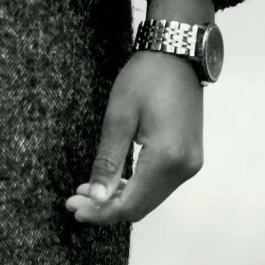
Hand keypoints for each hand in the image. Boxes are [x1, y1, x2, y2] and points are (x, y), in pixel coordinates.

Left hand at [64, 50, 203, 225]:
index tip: (74, 207)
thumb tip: (97, 198)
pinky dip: (137, 187)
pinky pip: (160, 185)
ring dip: (121, 198)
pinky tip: (114, 181)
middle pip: (142, 206)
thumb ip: (108, 161)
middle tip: (75, 200)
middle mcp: (184, 168)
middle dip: (107, 208)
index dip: (101, 212)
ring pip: (151, 198)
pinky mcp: (190, 157)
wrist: (178, 52)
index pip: (130, 204)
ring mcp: (191, 164)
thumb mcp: (119, 116)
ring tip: (89, 190)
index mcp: (167, 158)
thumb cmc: (146, 77)